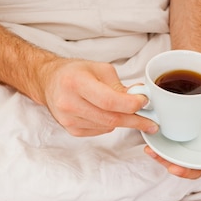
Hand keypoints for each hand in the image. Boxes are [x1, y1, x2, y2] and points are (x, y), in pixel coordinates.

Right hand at [38, 58, 159, 135]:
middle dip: (135, 120)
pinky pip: (101, 131)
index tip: (144, 102)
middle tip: (151, 123)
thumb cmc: (76, 73)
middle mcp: (68, 103)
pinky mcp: (72, 130)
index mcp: (75, 82)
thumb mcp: (100, 70)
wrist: (49, 82)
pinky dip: (109, 123)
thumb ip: (120, 86)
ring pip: (108, 126)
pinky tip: (104, 113)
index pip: (109, 101)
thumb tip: (140, 97)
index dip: (131, 104)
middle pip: (111, 118)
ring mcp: (68, 119)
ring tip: (124, 110)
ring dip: (122, 120)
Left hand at [143, 86, 200, 178]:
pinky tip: (150, 148)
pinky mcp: (172, 137)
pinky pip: (164, 149)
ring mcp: (188, 144)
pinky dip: (157, 151)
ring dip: (165, 162)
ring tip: (154, 155)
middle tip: (174, 167)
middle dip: (185, 171)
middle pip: (196, 168)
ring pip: (178, 161)